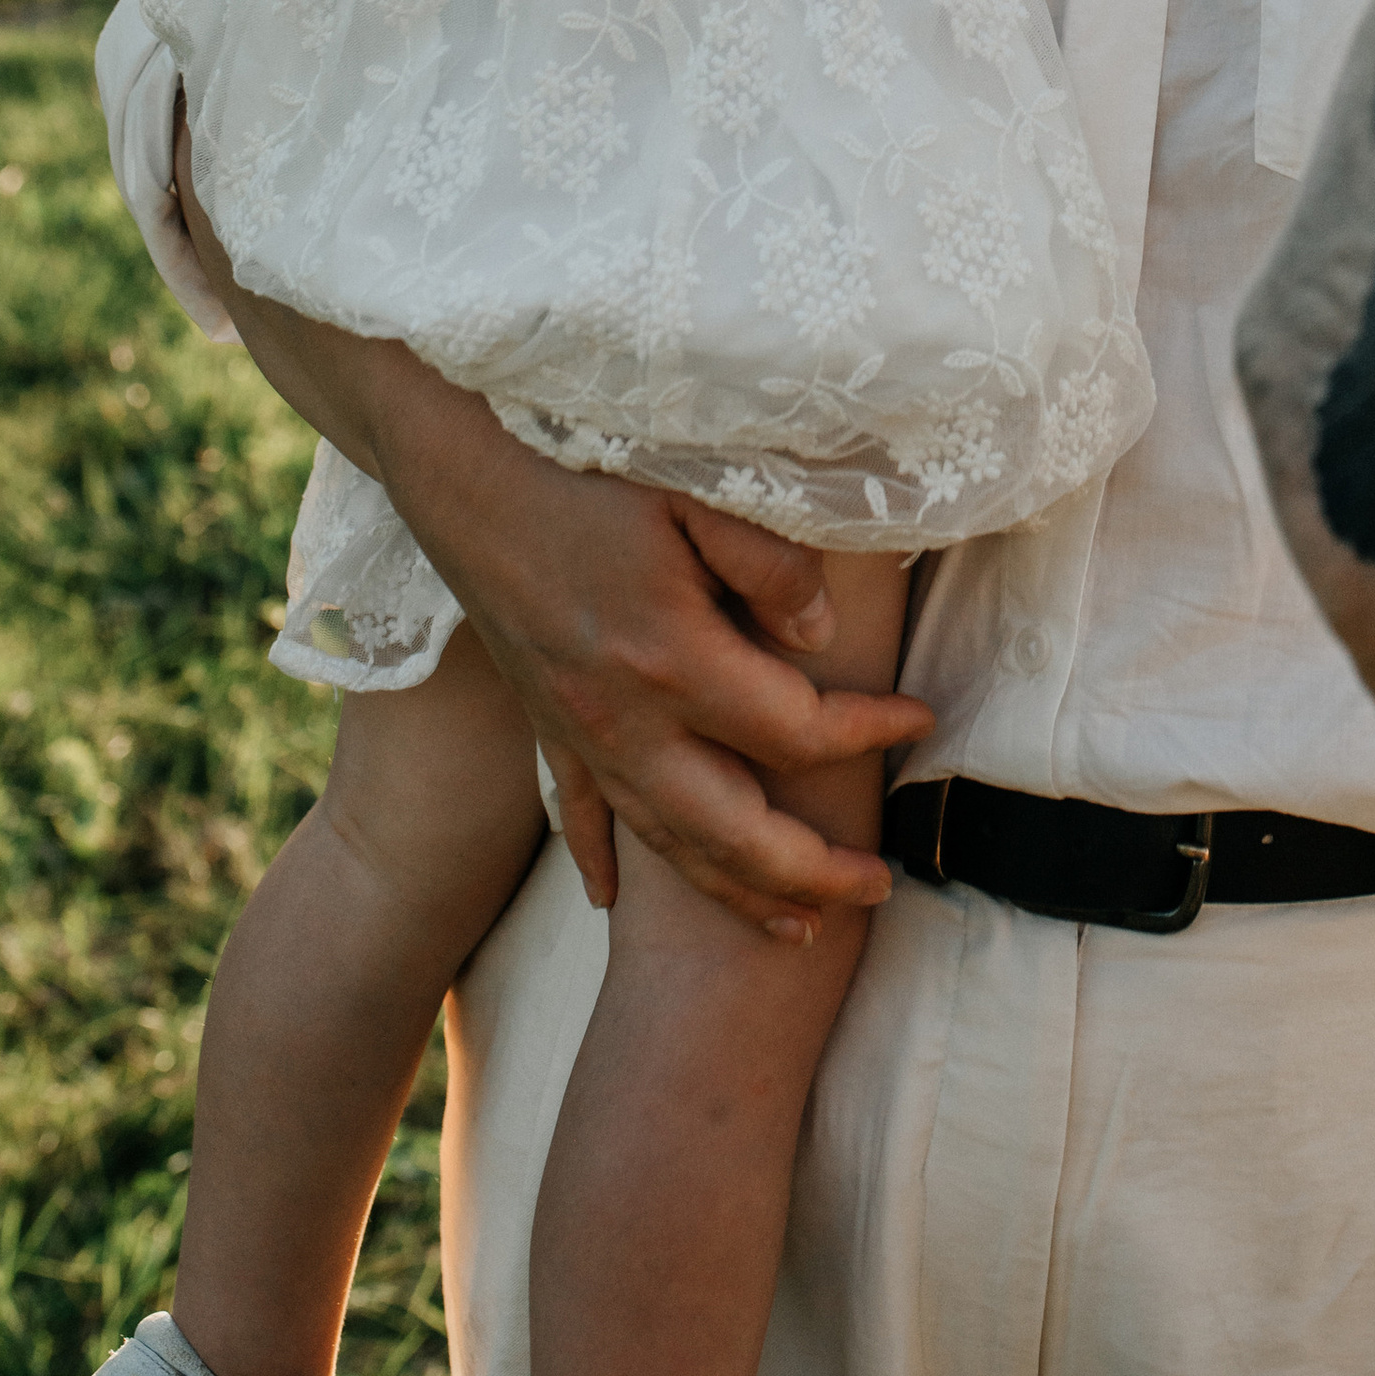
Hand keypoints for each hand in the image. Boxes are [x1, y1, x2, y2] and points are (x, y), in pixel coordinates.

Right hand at [174, 106, 932, 932]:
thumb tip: (823, 639)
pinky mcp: (540, 715)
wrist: (453, 451)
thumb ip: (770, 565)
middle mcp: (621, 717)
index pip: (795, 729)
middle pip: (731, 829)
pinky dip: (602, 859)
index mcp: (672, 658)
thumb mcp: (694, 488)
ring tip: (791, 924)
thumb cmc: (581, 453)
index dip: (867, 732)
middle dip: (809, 872)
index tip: (922, 718)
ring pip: (662, 839)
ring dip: (730, 888)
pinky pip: (574, 812)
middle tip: (875, 889)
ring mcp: (573, 727)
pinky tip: (613, 898)